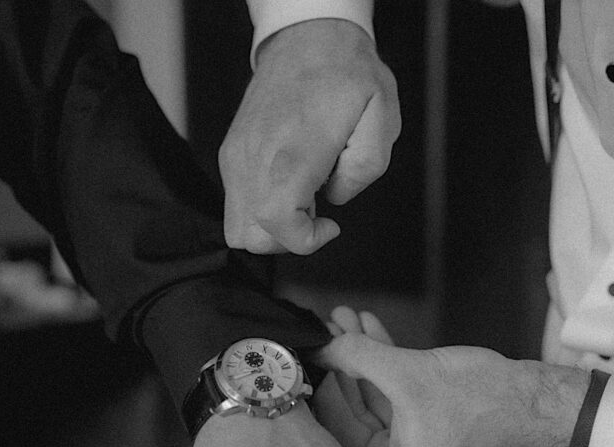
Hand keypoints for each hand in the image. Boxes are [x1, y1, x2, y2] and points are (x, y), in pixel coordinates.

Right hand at [220, 19, 400, 254]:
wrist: (306, 39)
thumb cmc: (345, 75)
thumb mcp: (382, 116)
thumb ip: (365, 169)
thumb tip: (336, 197)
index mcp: (292, 153)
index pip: (276, 223)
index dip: (306, 240)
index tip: (330, 224)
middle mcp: (254, 158)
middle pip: (250, 237)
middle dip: (288, 237)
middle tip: (316, 209)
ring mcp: (237, 157)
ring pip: (237, 226)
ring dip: (271, 225)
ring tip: (302, 196)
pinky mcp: (231, 154)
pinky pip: (236, 203)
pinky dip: (261, 207)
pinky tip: (289, 181)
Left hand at [315, 307, 587, 446]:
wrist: (537, 402)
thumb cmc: (483, 398)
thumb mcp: (408, 372)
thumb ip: (356, 356)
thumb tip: (318, 342)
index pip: (337, 425)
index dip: (323, 379)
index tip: (309, 345)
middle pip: (353, 411)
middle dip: (342, 362)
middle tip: (326, 324)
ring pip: (372, 398)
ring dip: (361, 356)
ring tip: (345, 316)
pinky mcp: (423, 433)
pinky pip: (394, 398)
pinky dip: (384, 365)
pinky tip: (368, 328)